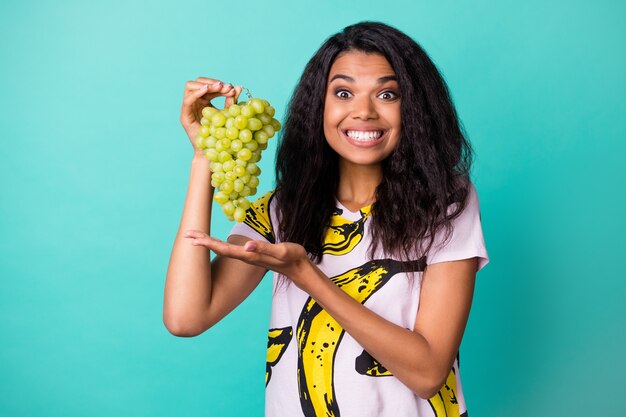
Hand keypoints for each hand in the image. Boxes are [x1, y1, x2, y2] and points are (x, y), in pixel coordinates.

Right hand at [179, 77, 242, 153]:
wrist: (215, 150)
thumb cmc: (221, 133)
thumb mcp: (228, 113)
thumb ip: (232, 100)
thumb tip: (239, 86)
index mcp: (204, 100)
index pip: (208, 85)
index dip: (219, 84)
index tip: (231, 88)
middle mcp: (194, 102)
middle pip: (198, 82)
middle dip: (212, 83)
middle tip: (225, 87)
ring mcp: (188, 108)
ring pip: (190, 86)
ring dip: (204, 84)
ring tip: (217, 87)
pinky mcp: (184, 116)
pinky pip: (187, 100)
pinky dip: (196, 92)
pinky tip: (206, 90)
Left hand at [184, 230, 311, 286]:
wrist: (299, 268)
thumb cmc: (292, 257)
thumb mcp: (280, 251)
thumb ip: (263, 249)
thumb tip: (246, 246)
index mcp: (249, 255)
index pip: (224, 248)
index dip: (208, 243)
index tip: (193, 239)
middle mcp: (245, 256)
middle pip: (220, 248)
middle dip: (203, 242)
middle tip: (186, 235)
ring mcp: (247, 256)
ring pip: (224, 249)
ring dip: (209, 243)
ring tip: (195, 238)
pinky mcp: (251, 254)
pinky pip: (231, 249)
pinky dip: (219, 244)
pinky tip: (215, 243)